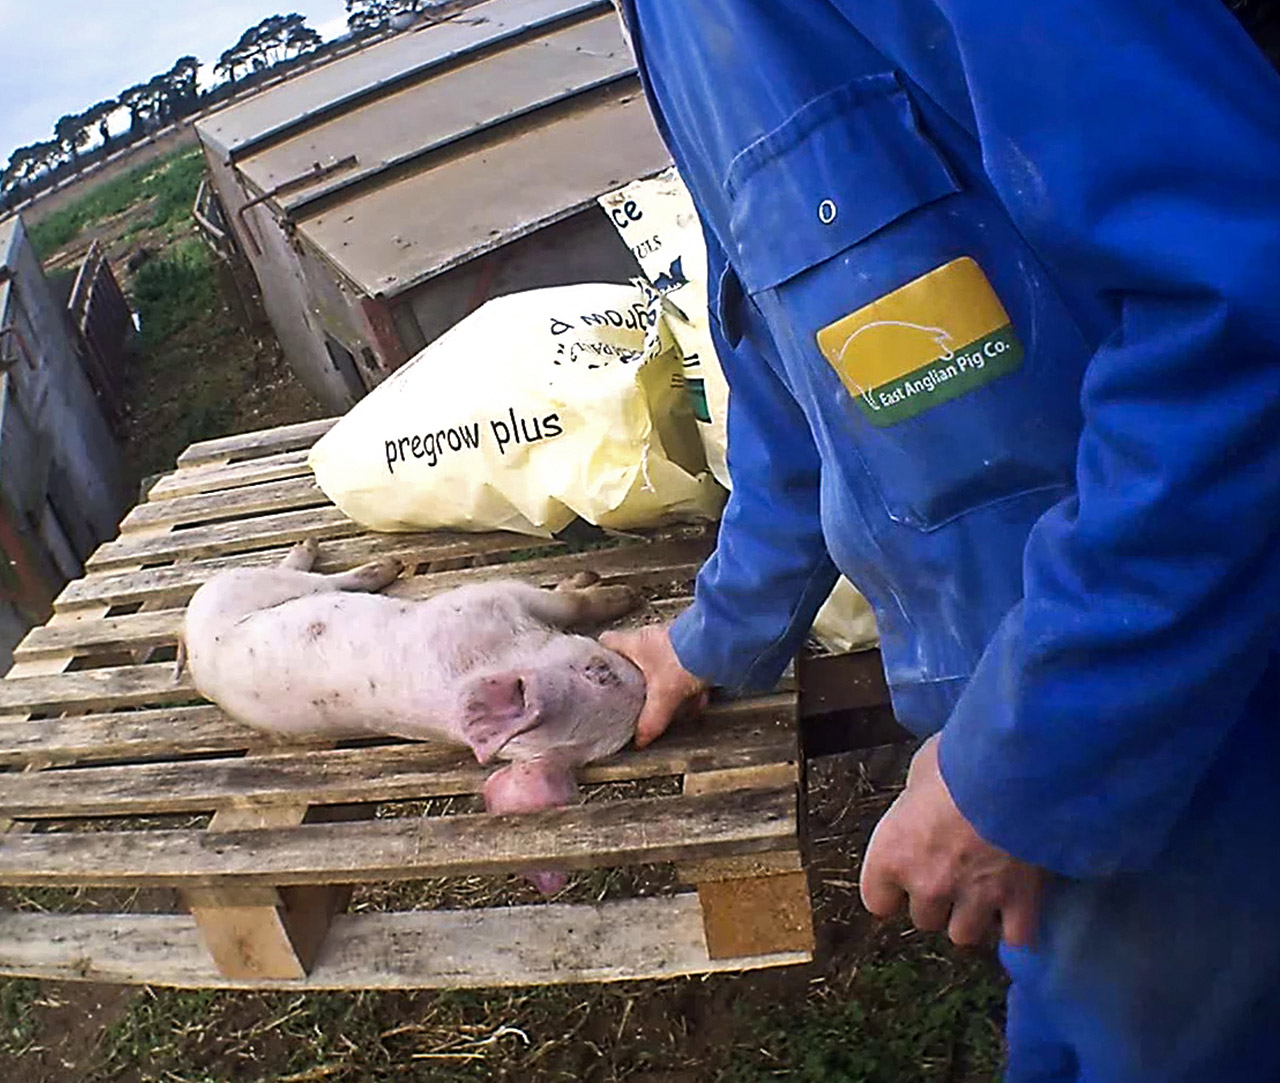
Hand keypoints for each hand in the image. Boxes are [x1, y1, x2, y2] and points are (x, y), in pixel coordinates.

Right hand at [599, 623, 708, 747]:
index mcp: (635, 643)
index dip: (601, 654)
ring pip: (662, 664)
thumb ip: (651, 720)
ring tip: (666, 701)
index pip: (607, 642)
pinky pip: (685, 668)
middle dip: (635, 677)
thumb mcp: (663, 696)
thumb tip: (641, 738)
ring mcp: (673, 642)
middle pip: (634, 656)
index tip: (598, 670)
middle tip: (632, 694)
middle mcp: (652, 639)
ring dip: (665, 682)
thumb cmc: (686, 656)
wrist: (719, 645)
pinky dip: (689, 685)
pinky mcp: (693, 648)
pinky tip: (696, 700)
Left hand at [859, 734, 1042, 947]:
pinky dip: (1017, 928)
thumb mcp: (920, 771)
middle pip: (924, 918)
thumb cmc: (959, 761)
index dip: (892, 891)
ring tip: (983, 893)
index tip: (902, 882)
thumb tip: (924, 799)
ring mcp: (974, 897)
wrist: (1012, 768)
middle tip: (952, 874)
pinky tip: (1018, 911)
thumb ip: (917, 800)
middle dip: (936, 899)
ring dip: (972, 917)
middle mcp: (928, 884)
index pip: (877, 900)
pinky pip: (1015, 938)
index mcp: (893, 854)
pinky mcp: (1019, 902)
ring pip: (964, 935)